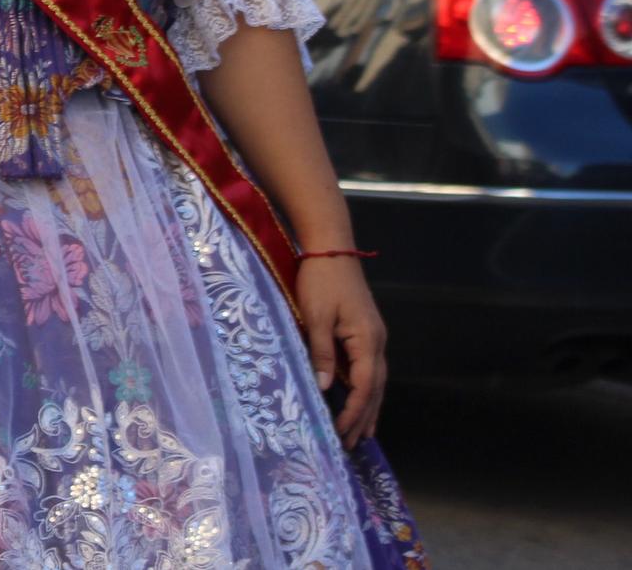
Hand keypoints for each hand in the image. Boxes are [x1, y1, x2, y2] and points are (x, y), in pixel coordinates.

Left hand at [296, 255, 387, 447]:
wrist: (331, 249)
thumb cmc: (320, 281)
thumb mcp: (315, 317)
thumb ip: (320, 352)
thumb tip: (323, 387)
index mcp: (367, 340)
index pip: (364, 386)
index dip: (355, 411)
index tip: (343, 432)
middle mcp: (376, 342)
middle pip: (375, 388)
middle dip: (365, 417)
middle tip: (353, 444)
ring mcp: (373, 336)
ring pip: (375, 380)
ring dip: (368, 406)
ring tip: (363, 433)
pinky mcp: (365, 331)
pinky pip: (368, 368)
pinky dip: (365, 388)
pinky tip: (358, 398)